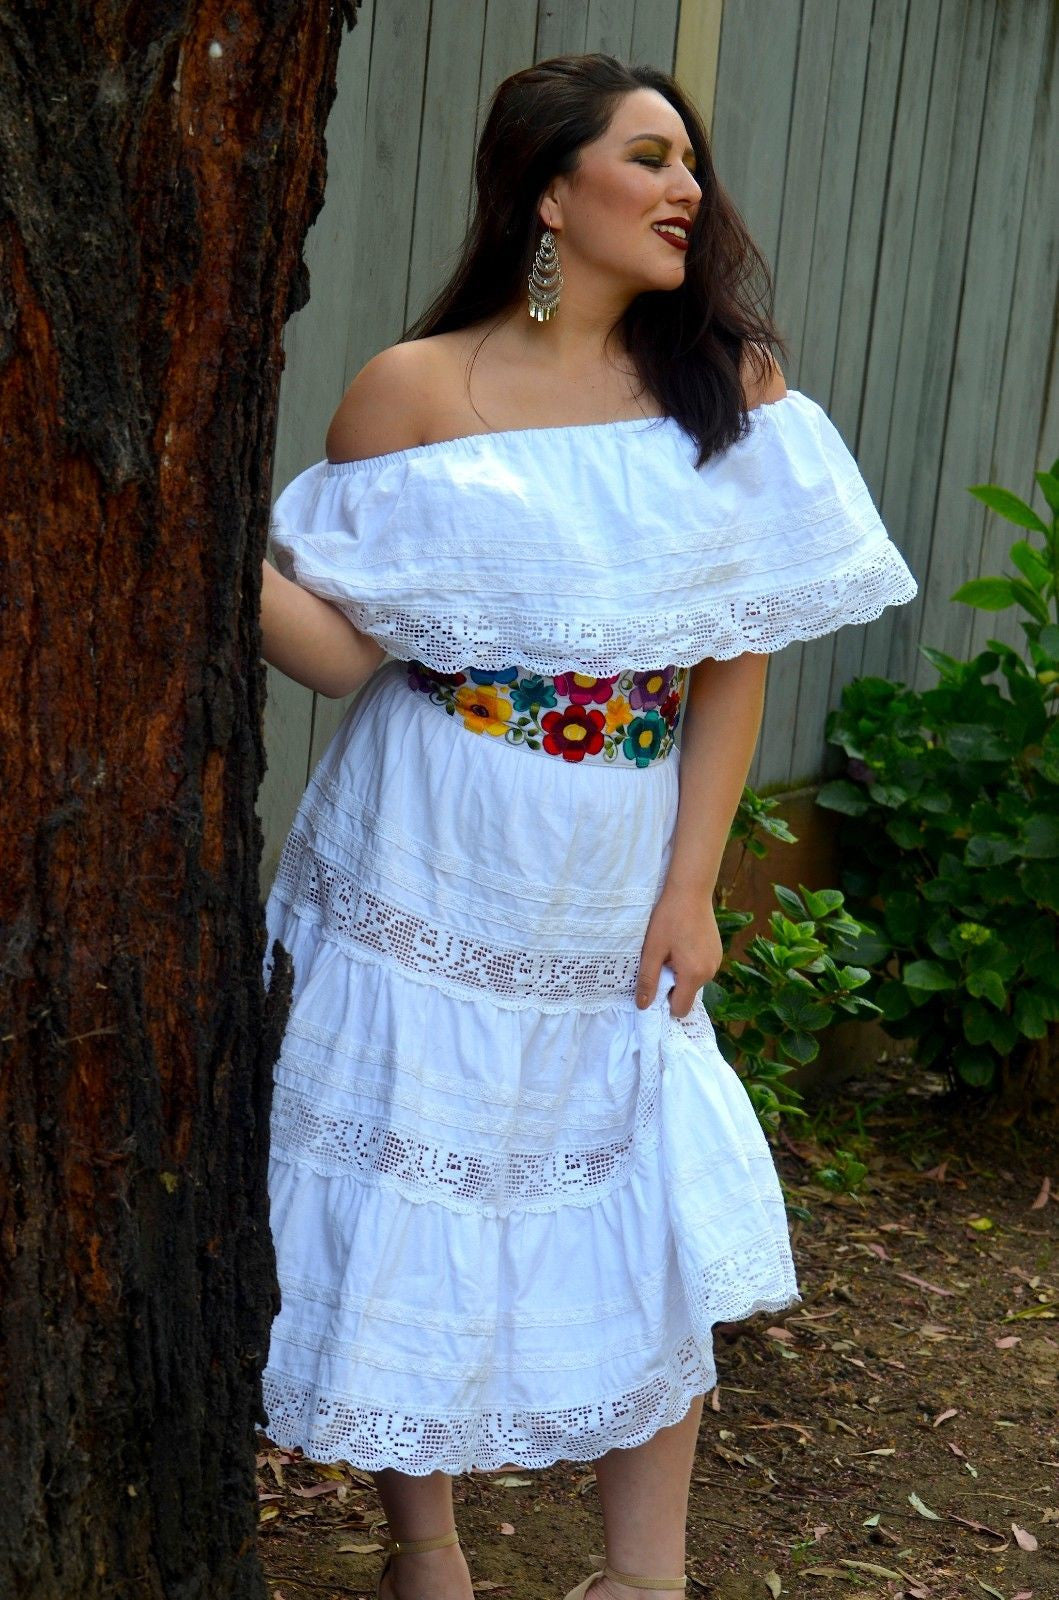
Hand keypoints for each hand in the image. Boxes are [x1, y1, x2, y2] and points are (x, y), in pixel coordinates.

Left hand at [635, 885, 721, 1017]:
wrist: (690, 891)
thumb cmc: (668, 918)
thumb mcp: (652, 949)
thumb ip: (648, 980)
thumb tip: (643, 1006)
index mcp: (694, 975)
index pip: (681, 1009)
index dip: (665, 1002)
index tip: (655, 984)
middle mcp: (710, 972)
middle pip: (688, 995)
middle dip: (672, 985)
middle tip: (661, 962)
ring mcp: (716, 962)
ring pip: (694, 982)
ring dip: (681, 974)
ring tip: (671, 950)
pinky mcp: (717, 952)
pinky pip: (701, 969)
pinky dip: (690, 964)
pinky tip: (682, 944)